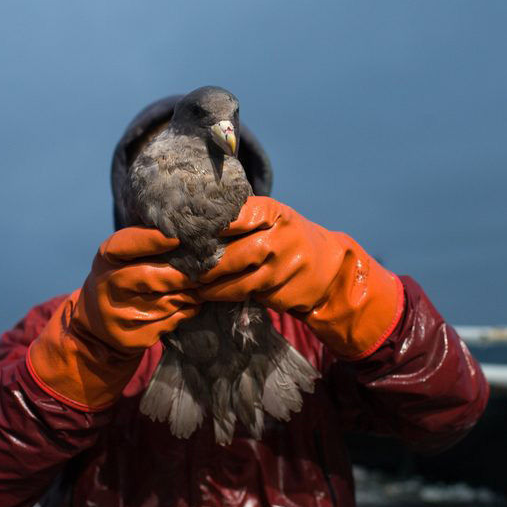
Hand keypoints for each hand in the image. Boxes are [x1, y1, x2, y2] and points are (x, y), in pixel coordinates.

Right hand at [77, 227, 200, 351]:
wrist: (98, 320)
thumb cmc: (122, 274)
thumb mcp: (124, 254)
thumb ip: (149, 240)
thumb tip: (188, 233)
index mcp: (107, 258)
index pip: (125, 245)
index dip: (151, 241)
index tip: (177, 238)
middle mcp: (109, 286)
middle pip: (153, 277)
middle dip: (184, 274)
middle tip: (205, 268)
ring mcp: (119, 315)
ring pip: (169, 301)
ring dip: (190, 293)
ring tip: (199, 286)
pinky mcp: (133, 337)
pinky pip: (172, 321)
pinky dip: (187, 311)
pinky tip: (190, 303)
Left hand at [198, 197, 403, 358]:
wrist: (329, 269)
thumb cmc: (288, 239)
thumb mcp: (273, 219)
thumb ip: (242, 218)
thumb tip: (193, 218)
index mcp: (274, 212)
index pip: (235, 214)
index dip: (207, 223)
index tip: (181, 229)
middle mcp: (280, 237)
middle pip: (233, 249)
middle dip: (203, 258)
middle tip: (178, 262)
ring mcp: (282, 267)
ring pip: (236, 277)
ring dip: (208, 282)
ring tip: (188, 280)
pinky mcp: (280, 291)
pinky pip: (244, 294)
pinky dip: (222, 294)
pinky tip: (205, 293)